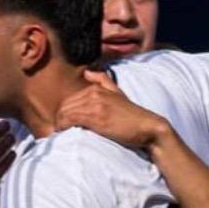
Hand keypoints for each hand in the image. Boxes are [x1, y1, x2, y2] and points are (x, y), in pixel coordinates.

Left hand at [55, 69, 170, 148]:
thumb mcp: (117, 93)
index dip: (63, 115)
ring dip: (61, 126)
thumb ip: (103, 81)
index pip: (67, 101)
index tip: (64, 126)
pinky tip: (67, 134)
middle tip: (61, 133)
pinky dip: (64, 128)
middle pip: (63, 107)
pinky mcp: (96, 117)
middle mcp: (93, 93)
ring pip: (65, 113)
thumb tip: (87, 71)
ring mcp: (95, 104)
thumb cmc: (131, 116)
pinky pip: (70, 120)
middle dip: (60, 121)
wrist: (148, 128)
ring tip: (63, 135)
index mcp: (95, 88)